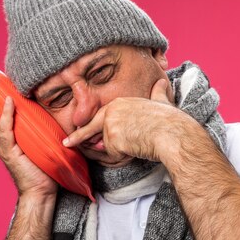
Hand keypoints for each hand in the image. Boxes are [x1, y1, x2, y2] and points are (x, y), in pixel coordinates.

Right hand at [0, 77, 57, 198]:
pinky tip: (7, 100)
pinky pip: (6, 130)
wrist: (40, 193)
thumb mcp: (35, 144)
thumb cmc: (41, 170)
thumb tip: (42, 111)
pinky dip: (6, 114)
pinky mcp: (11, 153)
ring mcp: (3, 147)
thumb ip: (32, 130)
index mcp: (2, 140)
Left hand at [63, 78, 192, 163]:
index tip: (74, 133)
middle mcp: (112, 111)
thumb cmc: (171, 121)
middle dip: (77, 138)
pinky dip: (124, 157)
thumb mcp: (162, 101)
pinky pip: (113, 155)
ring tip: (137, 143)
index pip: (99, 116)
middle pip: (91, 129)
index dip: (87, 126)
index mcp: (120, 102)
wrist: (173, 133)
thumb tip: (161, 82)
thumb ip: (158, 93)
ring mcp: (110, 124)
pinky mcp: (112, 138)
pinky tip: (136, 149)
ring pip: (107, 146)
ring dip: (119, 151)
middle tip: (66, 144)